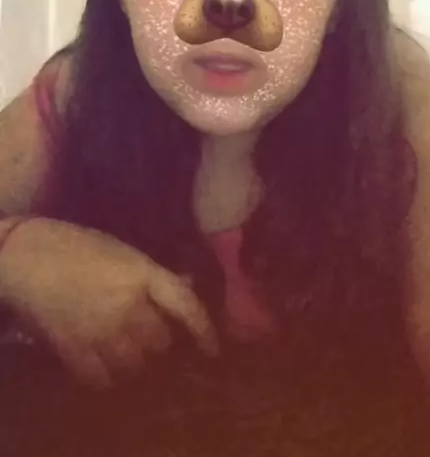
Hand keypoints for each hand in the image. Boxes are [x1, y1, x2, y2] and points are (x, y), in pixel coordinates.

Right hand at [0, 217, 215, 387]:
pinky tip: (103, 365)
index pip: (185, 304)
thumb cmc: (73, 243)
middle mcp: (127, 305)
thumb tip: (187, 284)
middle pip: (161, 341)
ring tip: (125, 349)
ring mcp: (100, 331)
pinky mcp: (74, 350)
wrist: (23, 255)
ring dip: (135, 360)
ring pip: (135, 364)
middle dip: (159, 339)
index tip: (212, 348)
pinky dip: (106, 377)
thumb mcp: (119, 249)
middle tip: (149, 334)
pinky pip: (102, 379)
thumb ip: (153, 272)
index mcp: (141, 272)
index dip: (204, 329)